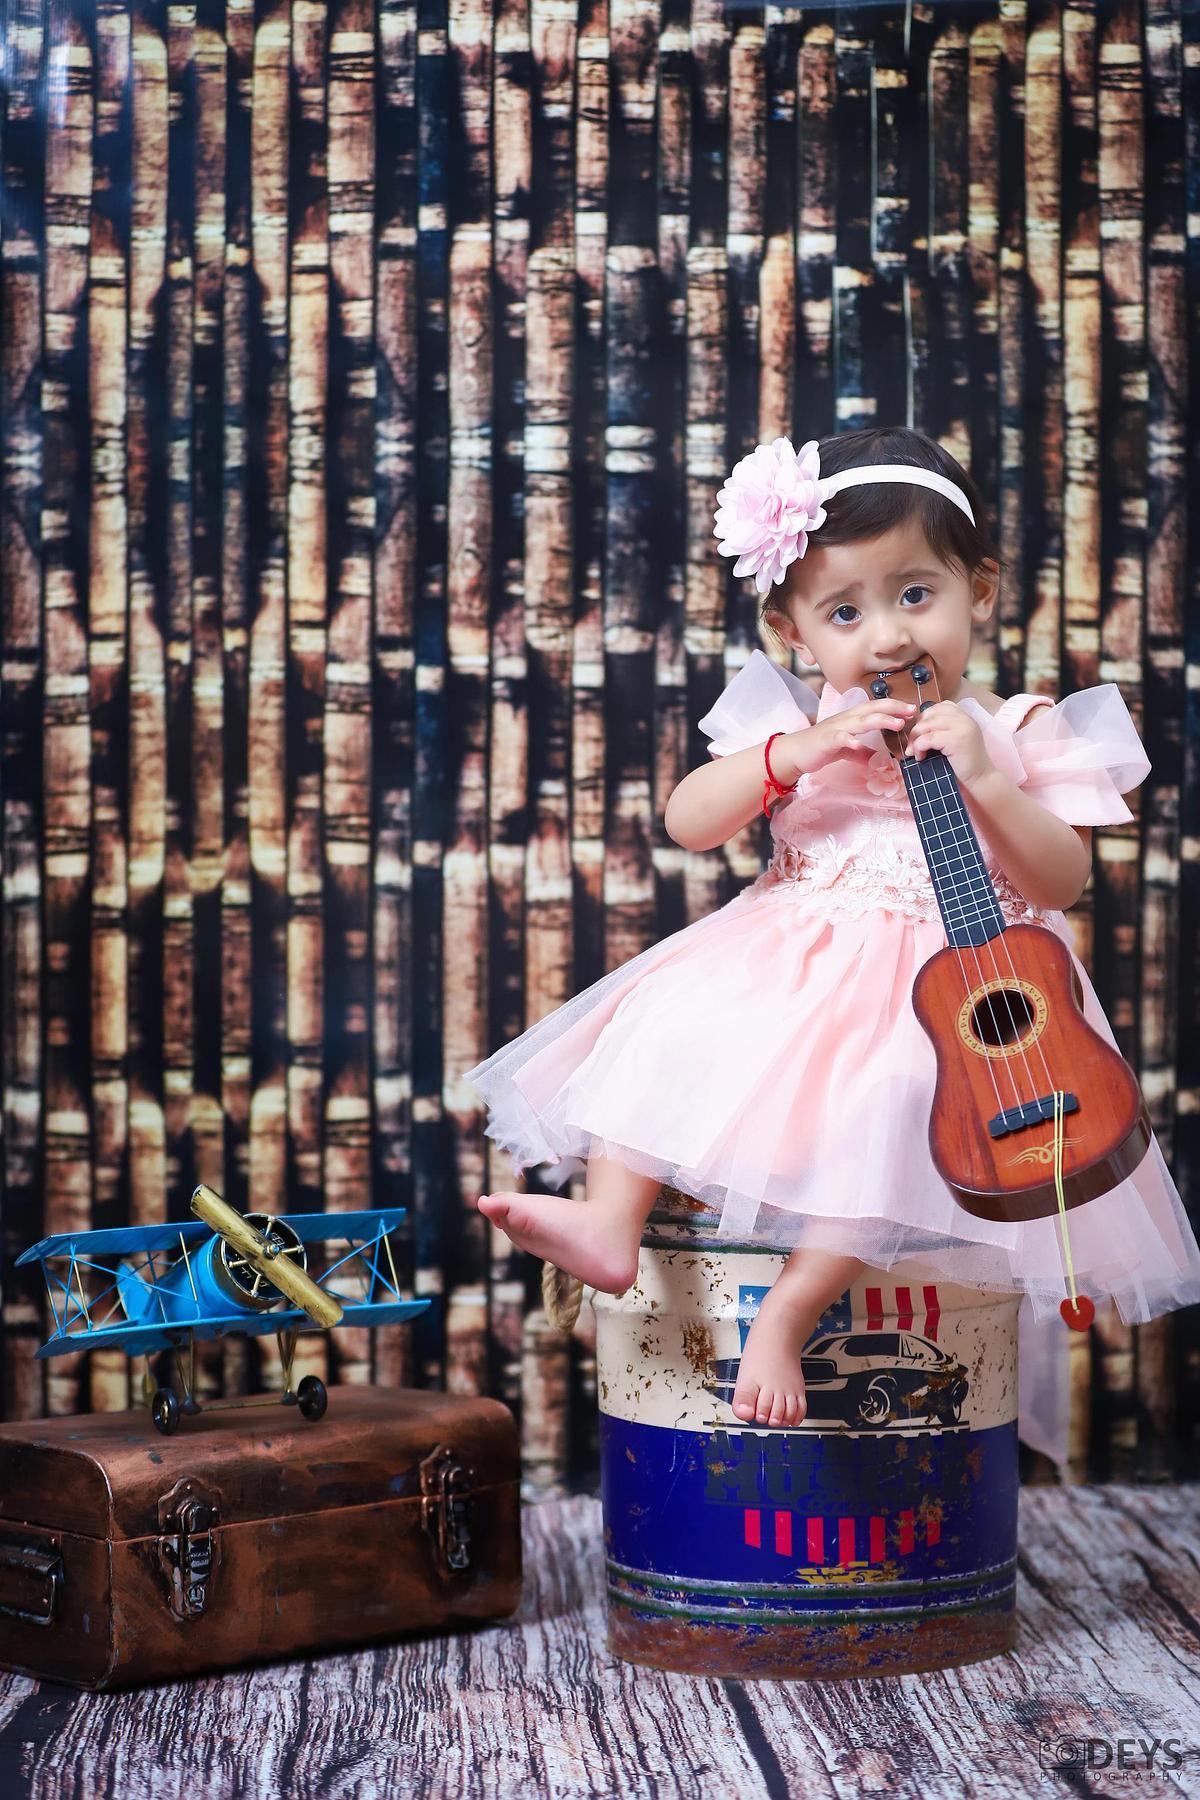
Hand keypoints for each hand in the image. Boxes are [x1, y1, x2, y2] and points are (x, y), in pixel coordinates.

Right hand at [793, 698, 917, 776]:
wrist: (795, 752)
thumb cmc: (821, 748)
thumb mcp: (847, 750)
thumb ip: (863, 752)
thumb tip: (881, 760)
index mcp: (852, 719)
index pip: (876, 708)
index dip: (894, 707)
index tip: (912, 710)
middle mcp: (846, 719)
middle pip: (872, 709)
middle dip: (893, 708)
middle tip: (912, 711)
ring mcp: (836, 728)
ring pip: (861, 721)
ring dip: (880, 720)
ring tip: (897, 724)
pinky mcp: (826, 741)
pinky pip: (839, 739)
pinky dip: (850, 741)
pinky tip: (859, 745)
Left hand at [901, 700, 996, 788]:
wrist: (981, 779)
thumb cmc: (964, 764)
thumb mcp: (954, 740)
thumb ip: (942, 729)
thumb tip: (916, 728)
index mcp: (964, 716)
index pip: (938, 707)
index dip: (924, 719)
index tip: (919, 735)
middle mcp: (964, 718)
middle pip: (929, 714)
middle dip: (916, 729)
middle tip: (911, 745)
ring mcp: (961, 727)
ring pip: (926, 725)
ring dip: (915, 739)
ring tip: (914, 752)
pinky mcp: (956, 740)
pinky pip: (928, 738)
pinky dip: (919, 747)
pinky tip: (920, 757)